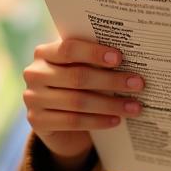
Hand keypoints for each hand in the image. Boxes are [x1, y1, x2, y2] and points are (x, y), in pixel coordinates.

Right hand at [23, 38, 144, 170]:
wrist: (56, 119)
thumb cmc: (75, 84)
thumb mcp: (80, 67)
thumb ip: (94, 60)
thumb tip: (131, 56)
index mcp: (44, 52)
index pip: (68, 48)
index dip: (94, 53)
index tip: (119, 58)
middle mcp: (34, 73)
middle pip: (77, 77)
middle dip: (111, 81)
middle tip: (137, 84)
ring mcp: (32, 98)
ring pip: (78, 101)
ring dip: (110, 104)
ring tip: (134, 106)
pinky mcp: (37, 121)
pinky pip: (73, 121)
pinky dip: (98, 121)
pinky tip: (116, 120)